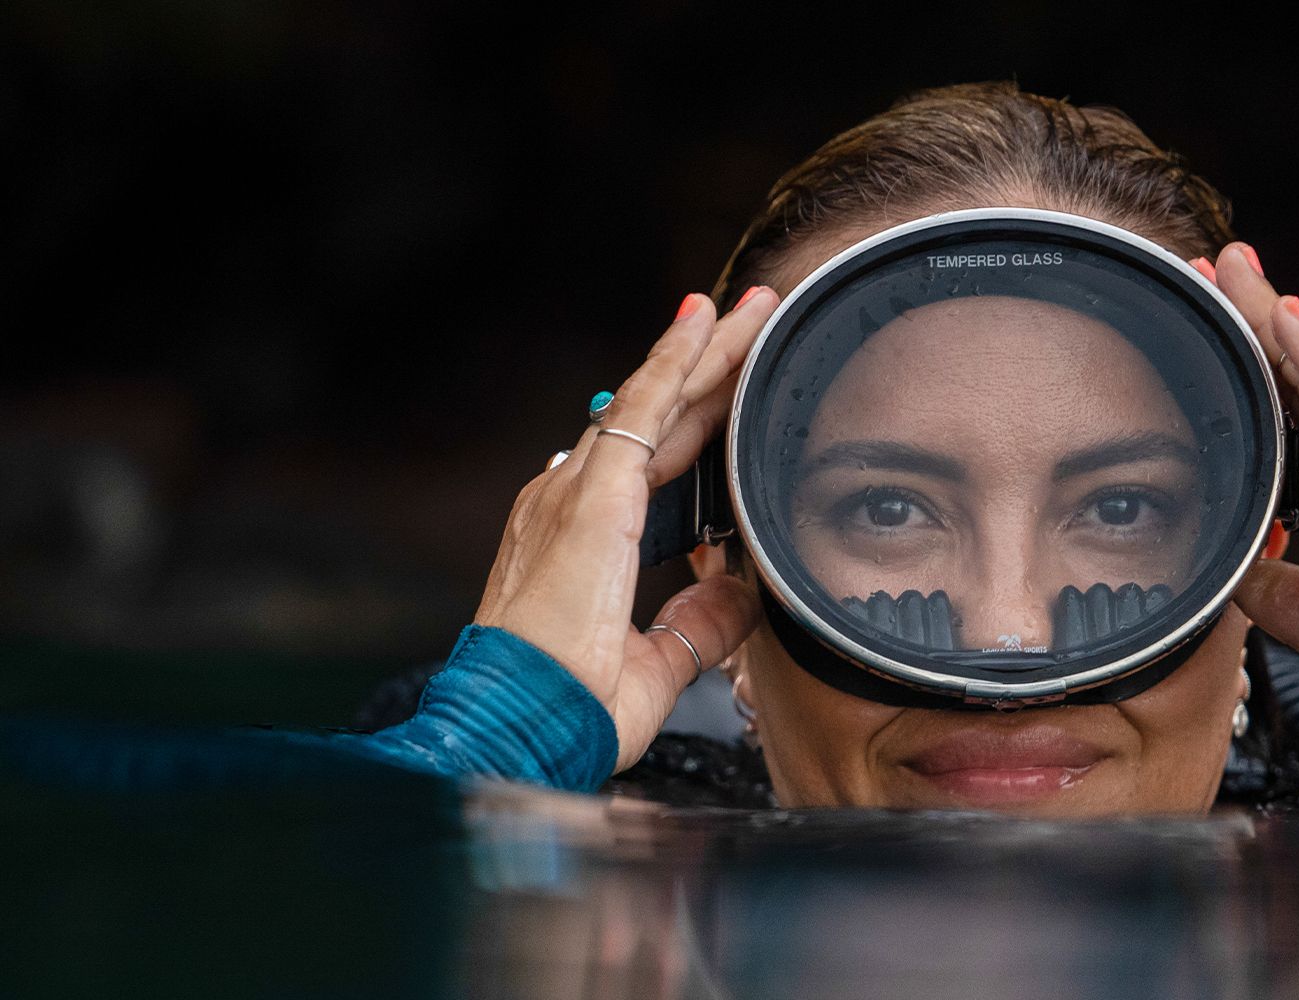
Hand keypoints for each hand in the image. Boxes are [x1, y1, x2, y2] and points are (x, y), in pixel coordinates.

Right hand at [474, 289, 776, 771]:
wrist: (524, 728)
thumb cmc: (570, 710)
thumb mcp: (658, 664)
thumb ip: (699, 623)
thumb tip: (740, 592)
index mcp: (583, 538)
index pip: (650, 460)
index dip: (691, 419)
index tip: (722, 390)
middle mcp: (571, 500)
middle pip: (656, 417)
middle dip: (706, 366)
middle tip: (752, 318)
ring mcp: (576, 491)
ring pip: (657, 399)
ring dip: (705, 349)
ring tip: (751, 307)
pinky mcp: (593, 494)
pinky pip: (644, 408)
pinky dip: (676, 360)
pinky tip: (703, 320)